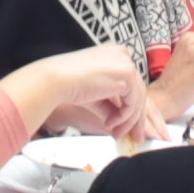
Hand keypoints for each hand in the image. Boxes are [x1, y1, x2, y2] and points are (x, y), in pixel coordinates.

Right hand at [10, 44, 145, 133]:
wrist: (56, 80)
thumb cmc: (67, 84)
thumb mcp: (95, 96)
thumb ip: (110, 106)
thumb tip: (120, 123)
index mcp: (114, 55)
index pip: (130, 84)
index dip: (130, 106)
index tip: (126, 125)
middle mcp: (122, 55)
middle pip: (137, 91)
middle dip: (135, 118)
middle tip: (135, 137)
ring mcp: (126, 63)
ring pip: (137, 99)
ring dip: (127, 121)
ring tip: (115, 133)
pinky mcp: (127, 73)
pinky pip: (133, 102)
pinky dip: (123, 117)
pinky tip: (110, 124)